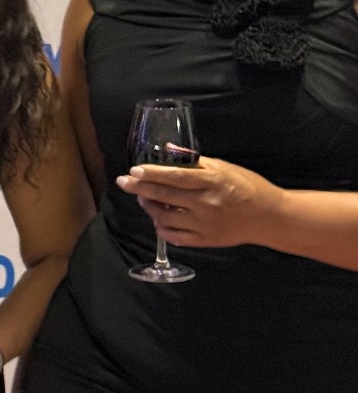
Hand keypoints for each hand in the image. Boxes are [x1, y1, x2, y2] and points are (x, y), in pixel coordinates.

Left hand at [115, 156, 280, 247]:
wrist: (268, 217)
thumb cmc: (247, 187)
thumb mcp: (224, 168)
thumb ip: (197, 162)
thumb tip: (171, 151)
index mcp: (211, 182)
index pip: (174, 177)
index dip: (151, 174)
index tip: (134, 171)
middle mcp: (205, 204)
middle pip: (164, 196)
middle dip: (140, 188)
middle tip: (124, 182)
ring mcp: (204, 225)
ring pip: (164, 218)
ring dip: (149, 207)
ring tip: (144, 198)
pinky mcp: (204, 241)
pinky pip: (174, 237)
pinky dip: (162, 228)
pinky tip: (159, 219)